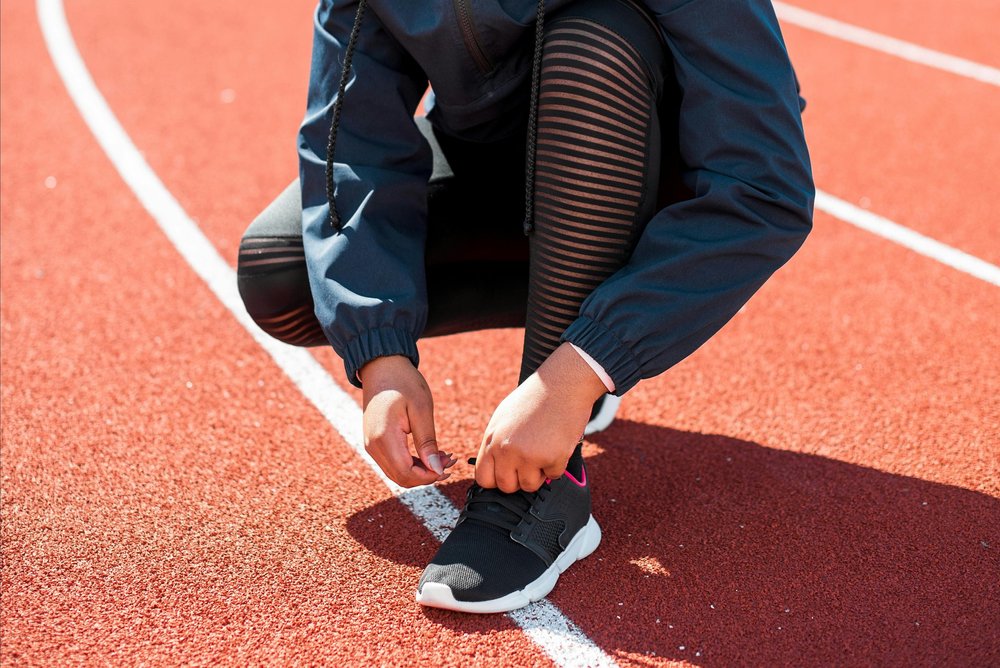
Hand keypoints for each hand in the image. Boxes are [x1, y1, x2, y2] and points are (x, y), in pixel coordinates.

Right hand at [360, 355, 455, 486]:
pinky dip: (412, 463)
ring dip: (421, 470)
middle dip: (427, 475)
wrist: (382, 366)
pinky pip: (394, 462)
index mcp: (384, 438)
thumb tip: (437, 470)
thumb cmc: (403, 382)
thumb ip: (427, 442)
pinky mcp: (375, 442)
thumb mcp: (421, 409)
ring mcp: (371, 445)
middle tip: (450, 460)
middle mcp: (373, 446)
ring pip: (397, 473)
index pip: (406, 473)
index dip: (429, 476)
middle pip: (401, 478)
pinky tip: (430, 452)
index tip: (449, 465)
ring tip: (443, 455)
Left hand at [475, 343, 607, 492]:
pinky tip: (557, 443)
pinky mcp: (552, 458)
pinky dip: (558, 464)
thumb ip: (495, 443)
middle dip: (519, 479)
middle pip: (507, 486)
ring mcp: (529, 456)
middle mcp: (507, 450)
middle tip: (530, 462)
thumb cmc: (534, 398)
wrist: (562, 384)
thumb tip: (493, 467)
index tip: (508, 473)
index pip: (483, 478)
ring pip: (530, 486)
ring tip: (544, 450)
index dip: (496, 479)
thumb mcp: (503, 417)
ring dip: (539, 473)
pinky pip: (553, 476)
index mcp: (492, 439)